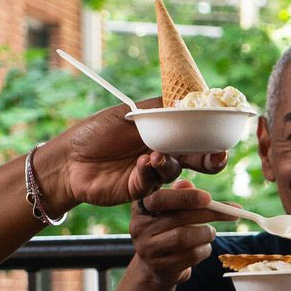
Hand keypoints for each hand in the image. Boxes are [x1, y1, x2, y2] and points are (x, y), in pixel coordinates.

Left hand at [35, 102, 229, 210]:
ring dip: (168, 162)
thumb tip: (189, 100)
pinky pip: (153, 182)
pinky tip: (141, 165)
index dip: (211, 135)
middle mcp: (162, 152)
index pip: (194, 133)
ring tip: (154, 155)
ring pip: (175, 169)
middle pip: (195, 156)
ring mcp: (152, 172)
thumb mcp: (130, 113)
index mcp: (163, 131)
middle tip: (216, 158)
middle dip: (210, 158)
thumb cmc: (95, 132)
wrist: (68, 158)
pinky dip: (150, 173)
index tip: (221, 136)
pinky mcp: (140, 190)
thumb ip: (159, 109)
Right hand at [129, 182, 220, 286]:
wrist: (155, 265)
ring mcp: (148, 249)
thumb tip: (187, 184)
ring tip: (210, 232)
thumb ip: (180, 195)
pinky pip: (191, 255)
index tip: (209, 198)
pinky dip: (204, 249)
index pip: (161, 199)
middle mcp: (139, 228)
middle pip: (179, 218)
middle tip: (231, 213)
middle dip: (209, 214)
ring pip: (185, 238)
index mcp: (141, 208)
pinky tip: (202, 247)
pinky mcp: (161, 266)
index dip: (185, 197)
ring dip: (206, 234)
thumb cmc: (168, 230)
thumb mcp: (170, 210)